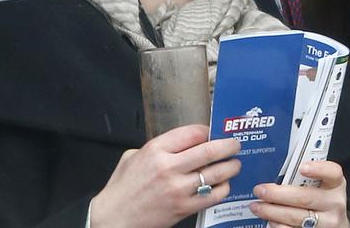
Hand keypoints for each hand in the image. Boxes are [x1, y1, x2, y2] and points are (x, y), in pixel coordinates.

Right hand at [91, 124, 240, 227]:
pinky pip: (213, 196)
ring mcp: (178, 189)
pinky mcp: (183, 208)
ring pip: (216, 173)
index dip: (209, 131)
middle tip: (236, 144)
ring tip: (235, 164)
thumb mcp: (134, 156)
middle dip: (229, 145)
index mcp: (156, 150)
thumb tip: (184, 141)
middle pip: (210, 150)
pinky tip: (224, 185)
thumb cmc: (122, 187)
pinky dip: (223, 188)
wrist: (112, 219)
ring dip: (231, 167)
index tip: (214, 132)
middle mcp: (169, 167)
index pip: (193, 132)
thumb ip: (159, 146)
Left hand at [251, 161, 349, 227]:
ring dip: (272, 212)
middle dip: (278, 194)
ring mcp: (327, 222)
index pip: (332, 172)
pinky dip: (278, 226)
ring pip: (296, 217)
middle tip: (260, 190)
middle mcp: (334, 203)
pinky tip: (270, 220)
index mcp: (335, 184)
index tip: (302, 167)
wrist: (335, 225)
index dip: (318, 169)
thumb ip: (306, 178)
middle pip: (305, 197)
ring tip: (257, 206)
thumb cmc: (322, 199)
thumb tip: (277, 172)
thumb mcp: (322, 185)